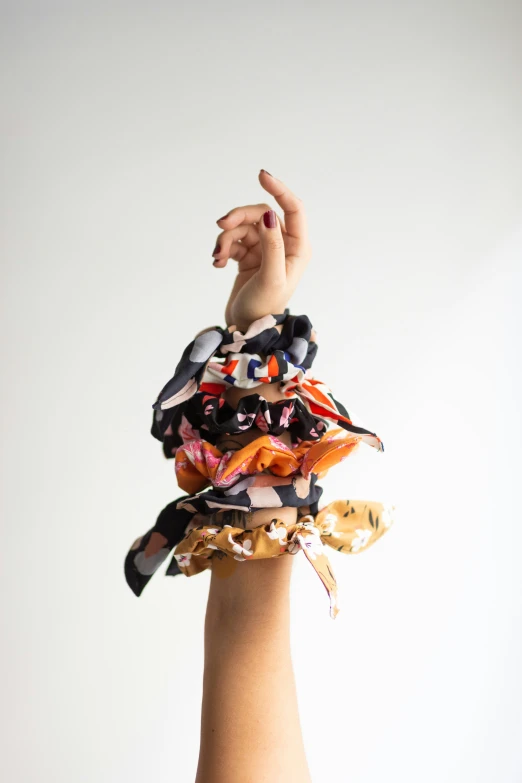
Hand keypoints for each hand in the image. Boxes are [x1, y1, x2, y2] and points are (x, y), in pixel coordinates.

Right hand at [212, 170, 311, 329]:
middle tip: (220, 226)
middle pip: (260, 215)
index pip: (293, 208)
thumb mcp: (271, 277)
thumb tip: (267, 215)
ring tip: (217, 257)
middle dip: (238, 219)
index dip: (279, 189)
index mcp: (298, 248)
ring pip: (243, 228)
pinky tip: (218, 263)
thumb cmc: (264, 308)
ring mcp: (265, 250)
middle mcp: (284, 246)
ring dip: (226, 238)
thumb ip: (272, 245)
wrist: (247, 330)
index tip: (261, 176)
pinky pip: (233, 241)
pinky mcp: (249, 257)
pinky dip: (223, 249)